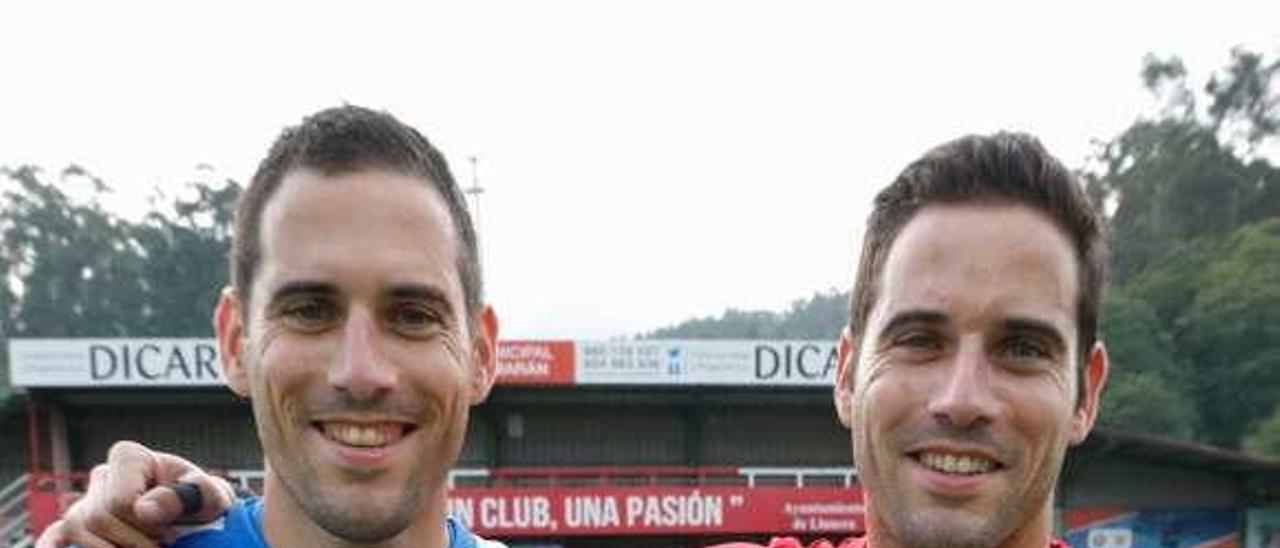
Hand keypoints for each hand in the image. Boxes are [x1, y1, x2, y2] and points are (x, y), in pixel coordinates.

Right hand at [35, 441, 235, 547]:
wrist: (199, 519)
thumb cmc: (204, 503)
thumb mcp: (211, 497)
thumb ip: (189, 495)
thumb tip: (143, 508)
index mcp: (131, 457)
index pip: (121, 501)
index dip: (146, 526)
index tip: (171, 534)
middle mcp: (102, 474)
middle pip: (98, 518)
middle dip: (132, 542)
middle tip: (162, 547)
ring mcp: (86, 500)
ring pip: (76, 529)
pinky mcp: (78, 524)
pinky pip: (54, 534)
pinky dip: (53, 546)